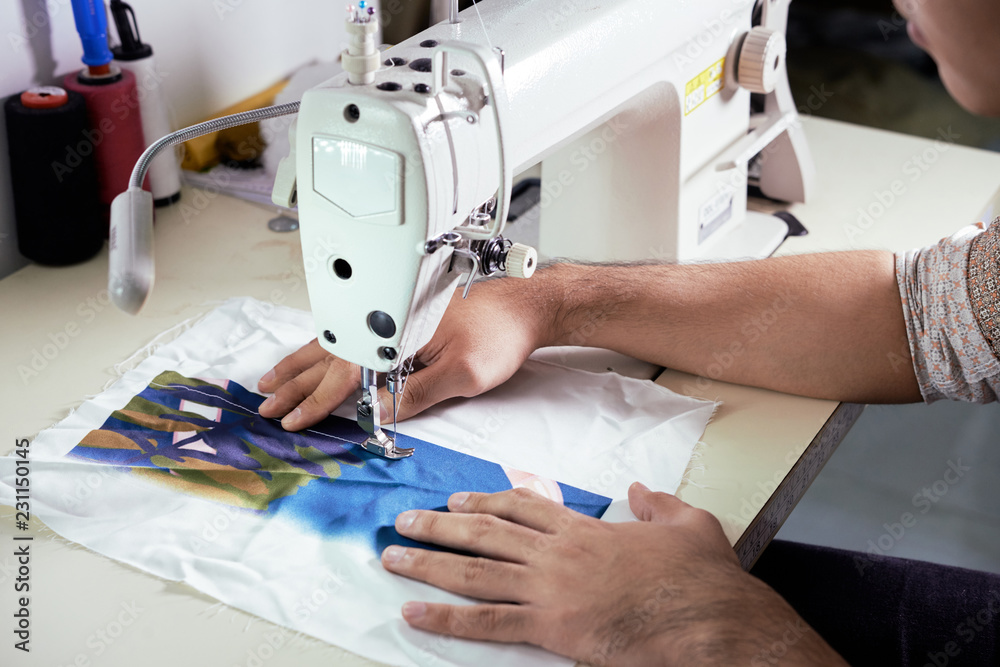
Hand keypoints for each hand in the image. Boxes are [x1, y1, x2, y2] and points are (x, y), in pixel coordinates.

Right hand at [257, 280, 547, 429]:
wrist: (528, 303)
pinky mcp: (400, 314)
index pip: (344, 373)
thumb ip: (416, 395)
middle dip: (294, 382)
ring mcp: (391, 313)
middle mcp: (387, 317)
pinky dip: (324, 347)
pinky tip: (314, 353)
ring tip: (271, 375)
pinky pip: (350, 332)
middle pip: (328, 353)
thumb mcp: (462, 375)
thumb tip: (376, 415)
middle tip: (264, 403)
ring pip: (333, 339)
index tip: (291, 419)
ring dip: (301, 360)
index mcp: (396, 332)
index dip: (315, 401)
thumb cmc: (502, 334)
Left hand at [381, 483, 845, 666]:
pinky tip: (416, 613)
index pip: (523, 506)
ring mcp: (550, 590)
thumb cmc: (700, 579)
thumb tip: (641, 491)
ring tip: (393, 558)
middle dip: (439, 526)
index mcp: (584, 530)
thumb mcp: (689, 524)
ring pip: (475, 572)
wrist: (708, 620)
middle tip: (404, 521)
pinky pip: (487, 624)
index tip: (457, 501)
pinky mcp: (551, 628)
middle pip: (486, 532)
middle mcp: (558, 554)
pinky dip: (447, 619)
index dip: (484, 501)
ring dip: (429, 563)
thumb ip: (658, 503)